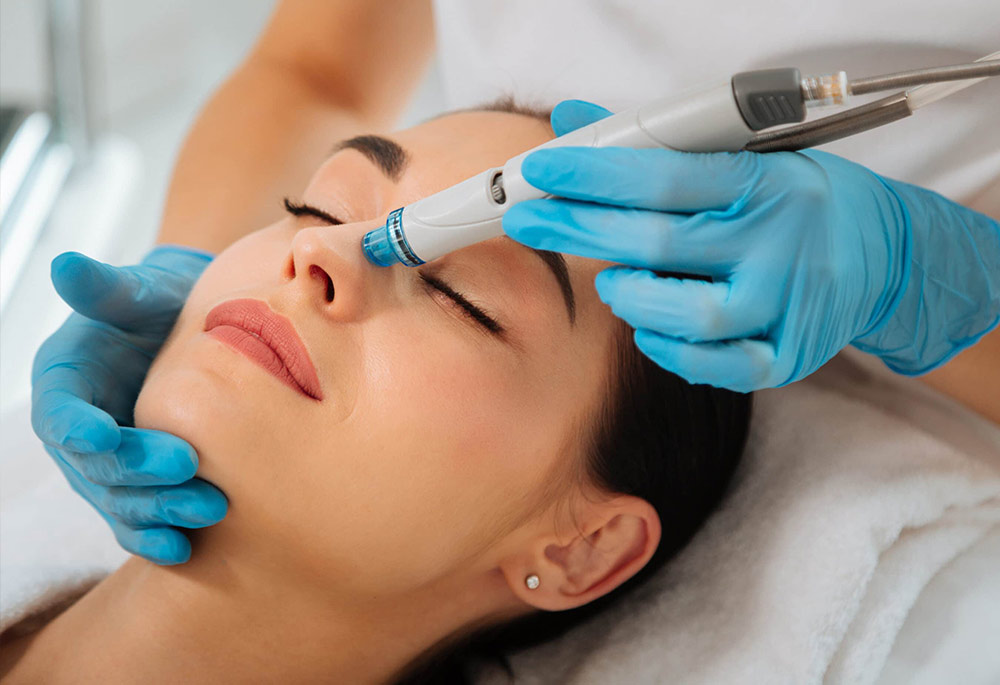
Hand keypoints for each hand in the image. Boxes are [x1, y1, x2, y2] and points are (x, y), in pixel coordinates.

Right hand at [31, 246, 227, 563]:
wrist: (199, 334)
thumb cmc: (166, 306)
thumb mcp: (141, 292)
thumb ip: (108, 290)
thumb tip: (66, 265)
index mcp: (66, 382)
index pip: (59, 411)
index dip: (76, 426)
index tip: (101, 435)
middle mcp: (80, 431)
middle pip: (95, 465)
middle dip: (137, 471)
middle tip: (188, 467)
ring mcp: (109, 465)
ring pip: (119, 500)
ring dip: (157, 510)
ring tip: (208, 509)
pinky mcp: (140, 487)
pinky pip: (139, 520)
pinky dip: (156, 537)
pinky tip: (184, 550)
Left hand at [503, 100, 999, 390]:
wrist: (885, 256)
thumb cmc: (797, 201)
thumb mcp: (743, 156)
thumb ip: (656, 145)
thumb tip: (576, 120)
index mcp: (763, 184)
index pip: (663, 177)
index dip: (593, 174)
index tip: (540, 171)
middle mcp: (777, 244)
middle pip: (658, 242)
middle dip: (578, 229)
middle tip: (530, 220)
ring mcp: (785, 305)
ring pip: (688, 314)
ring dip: (630, 297)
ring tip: (611, 281)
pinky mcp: (788, 356)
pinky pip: (718, 366)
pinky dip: (670, 350)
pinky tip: (648, 328)